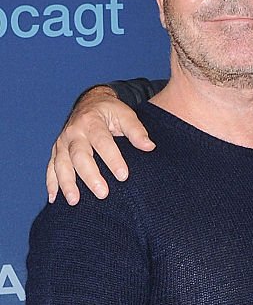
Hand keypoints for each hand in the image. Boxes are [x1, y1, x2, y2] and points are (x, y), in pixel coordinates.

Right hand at [46, 86, 154, 204]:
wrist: (90, 103)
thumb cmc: (110, 112)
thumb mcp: (125, 115)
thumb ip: (136, 131)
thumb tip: (149, 146)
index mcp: (91, 122)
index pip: (102, 142)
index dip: (112, 159)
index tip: (123, 176)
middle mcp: (74, 132)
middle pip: (79, 156)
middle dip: (90, 176)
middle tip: (102, 194)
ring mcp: (62, 143)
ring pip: (61, 164)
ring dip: (67, 183)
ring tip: (74, 201)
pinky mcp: (56, 152)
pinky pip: (51, 168)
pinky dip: (51, 183)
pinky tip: (54, 199)